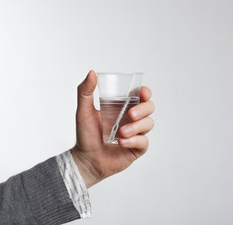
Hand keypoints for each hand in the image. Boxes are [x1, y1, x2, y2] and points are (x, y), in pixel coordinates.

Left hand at [71, 70, 154, 187]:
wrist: (86, 159)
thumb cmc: (85, 134)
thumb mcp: (83, 111)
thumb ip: (85, 91)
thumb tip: (92, 72)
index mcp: (122, 107)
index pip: (140, 95)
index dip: (145, 92)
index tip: (143, 93)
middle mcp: (131, 119)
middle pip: (149, 108)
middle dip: (143, 109)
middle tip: (130, 115)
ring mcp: (136, 133)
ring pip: (149, 124)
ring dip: (136, 127)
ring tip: (120, 133)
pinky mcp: (137, 148)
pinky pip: (144, 142)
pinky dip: (134, 141)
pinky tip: (121, 142)